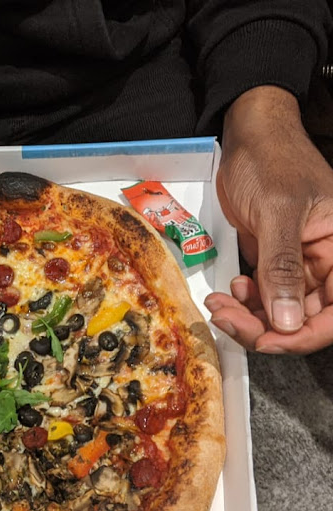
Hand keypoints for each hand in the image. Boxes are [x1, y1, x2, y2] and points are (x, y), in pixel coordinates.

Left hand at [204, 86, 332, 353]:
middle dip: (263, 326)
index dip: (304, 335)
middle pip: (303, 317)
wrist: (249, 138)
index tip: (267, 340)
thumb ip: (283, 267)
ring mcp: (298, 264)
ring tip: (220, 303)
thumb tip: (288, 321)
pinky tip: (229, 288)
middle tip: (227, 317)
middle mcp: (325, 262)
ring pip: (278, 311)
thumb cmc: (271, 161)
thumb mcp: (278, 212)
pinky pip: (262, 295)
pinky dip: (243, 300)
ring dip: (248, 315)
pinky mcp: (272, 261)